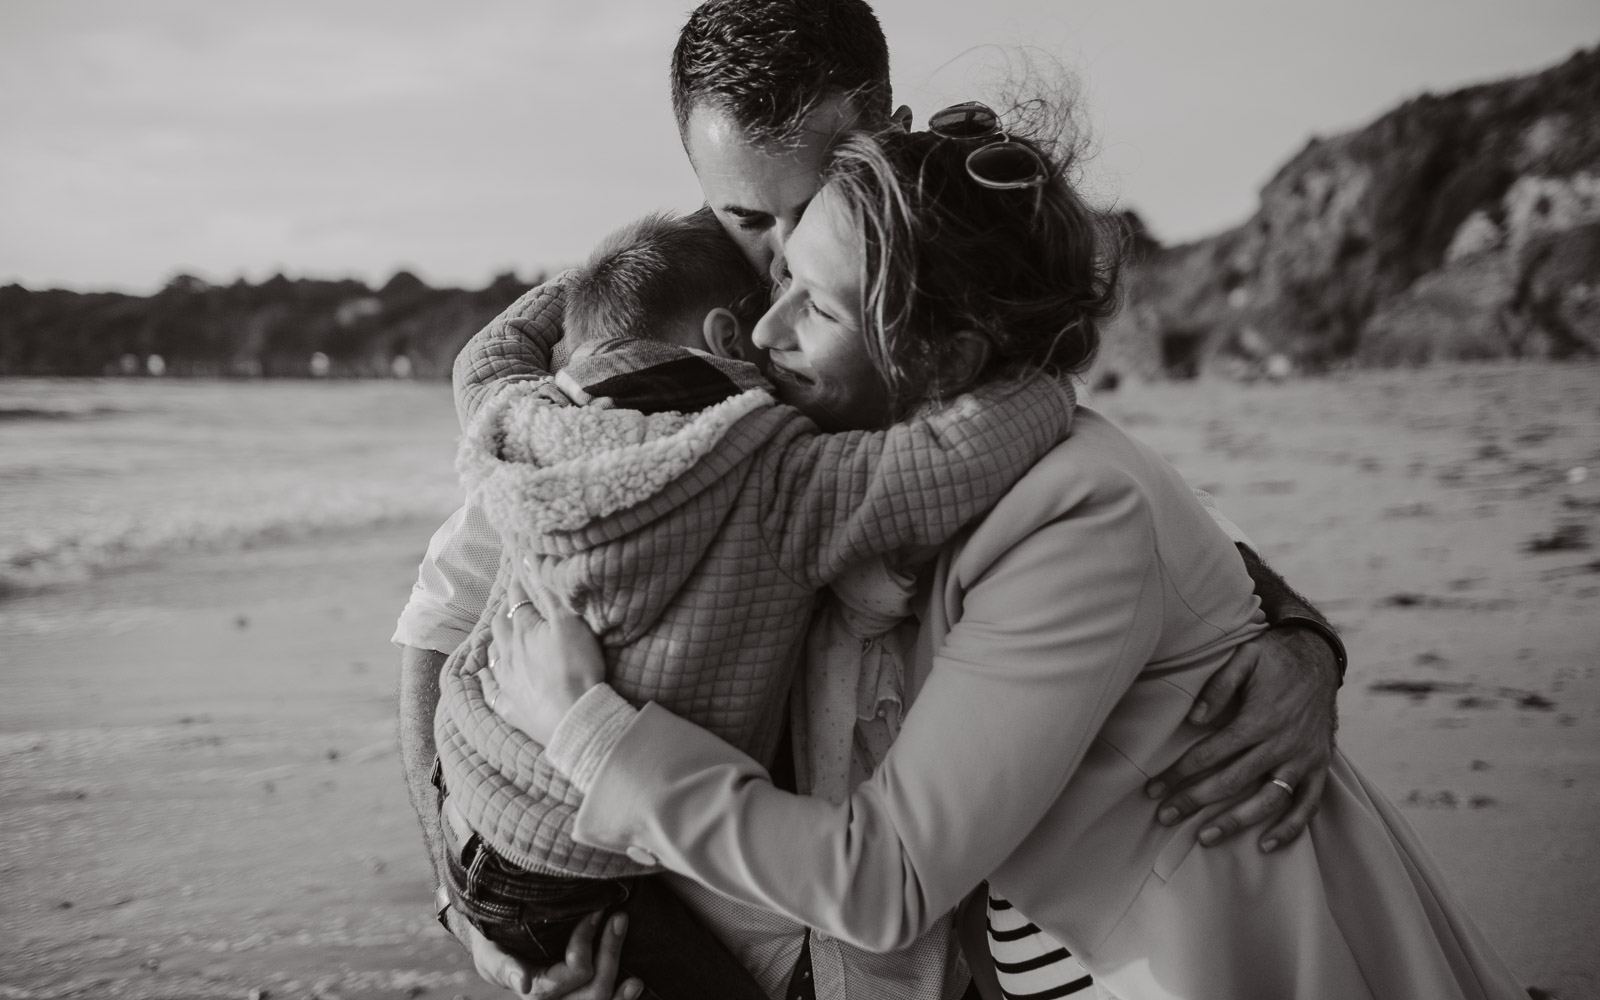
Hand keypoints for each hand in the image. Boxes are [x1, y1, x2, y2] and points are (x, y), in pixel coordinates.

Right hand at [460, 908, 642, 998]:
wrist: (495, 945)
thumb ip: (505, 968)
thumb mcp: (490, 953)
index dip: (586, 942)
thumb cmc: (493, 944)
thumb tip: (524, 985)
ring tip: (633, 945)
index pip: (573, 973)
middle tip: (619, 917)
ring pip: (601, 999)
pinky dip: (623, 997)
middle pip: (594, 989)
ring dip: (620, 977)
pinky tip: (635, 983)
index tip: (595, 911)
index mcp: (536, 990)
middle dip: (610, 952)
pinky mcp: (582, 994)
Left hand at [485, 574, 606, 744]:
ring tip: (499, 636)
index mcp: (523, 630)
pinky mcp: (508, 706)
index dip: (519, 587)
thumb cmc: (577, 666)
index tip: (519, 576)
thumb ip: (548, 595)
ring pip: (492, 655)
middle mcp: (507, 653)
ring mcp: (505, 681)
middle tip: (511, 606)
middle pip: (499, 626)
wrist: (573, 716)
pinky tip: (483, 675)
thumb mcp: (570, 624)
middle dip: (504, 613)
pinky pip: (490, 689)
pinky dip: (485, 679)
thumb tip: (527, 565)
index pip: (517, 602)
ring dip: (495, 643)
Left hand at [1144, 626, 1338, 851]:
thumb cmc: (1274, 657)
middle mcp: (1281, 743)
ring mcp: (1302, 758)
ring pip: (1267, 800)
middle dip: (1194, 801)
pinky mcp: (1319, 766)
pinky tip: (1265, 845)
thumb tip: (1194, 719)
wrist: (1320, 656)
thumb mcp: (1245, 657)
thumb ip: (1219, 685)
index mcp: (1258, 719)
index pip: (1210, 754)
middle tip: (1164, 816)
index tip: (1153, 788)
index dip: (1179, 772)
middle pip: (1231, 781)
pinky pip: (1308, 805)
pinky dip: (1290, 828)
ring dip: (1235, 822)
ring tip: (1204, 838)